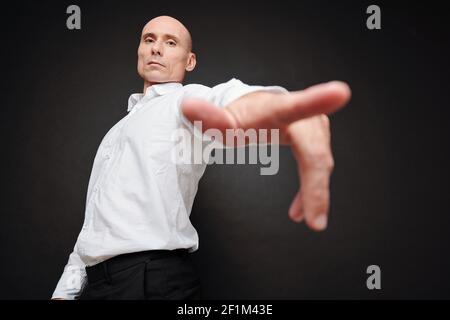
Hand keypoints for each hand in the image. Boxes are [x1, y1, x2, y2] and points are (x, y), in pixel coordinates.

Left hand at [181, 81, 350, 230]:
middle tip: (314, 222)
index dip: (318, 100)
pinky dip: (312, 191)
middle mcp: (303, 117)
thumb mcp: (223, 121)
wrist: (257, 109)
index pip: (297, 106)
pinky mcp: (317, 139)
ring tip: (310, 220)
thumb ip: (208, 117)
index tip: (340, 92)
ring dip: (315, 193)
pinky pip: (318, 168)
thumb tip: (186, 108)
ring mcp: (315, 127)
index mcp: (279, 108)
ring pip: (320, 165)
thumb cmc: (241, 115)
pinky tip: (302, 210)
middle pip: (315, 154)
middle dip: (316, 188)